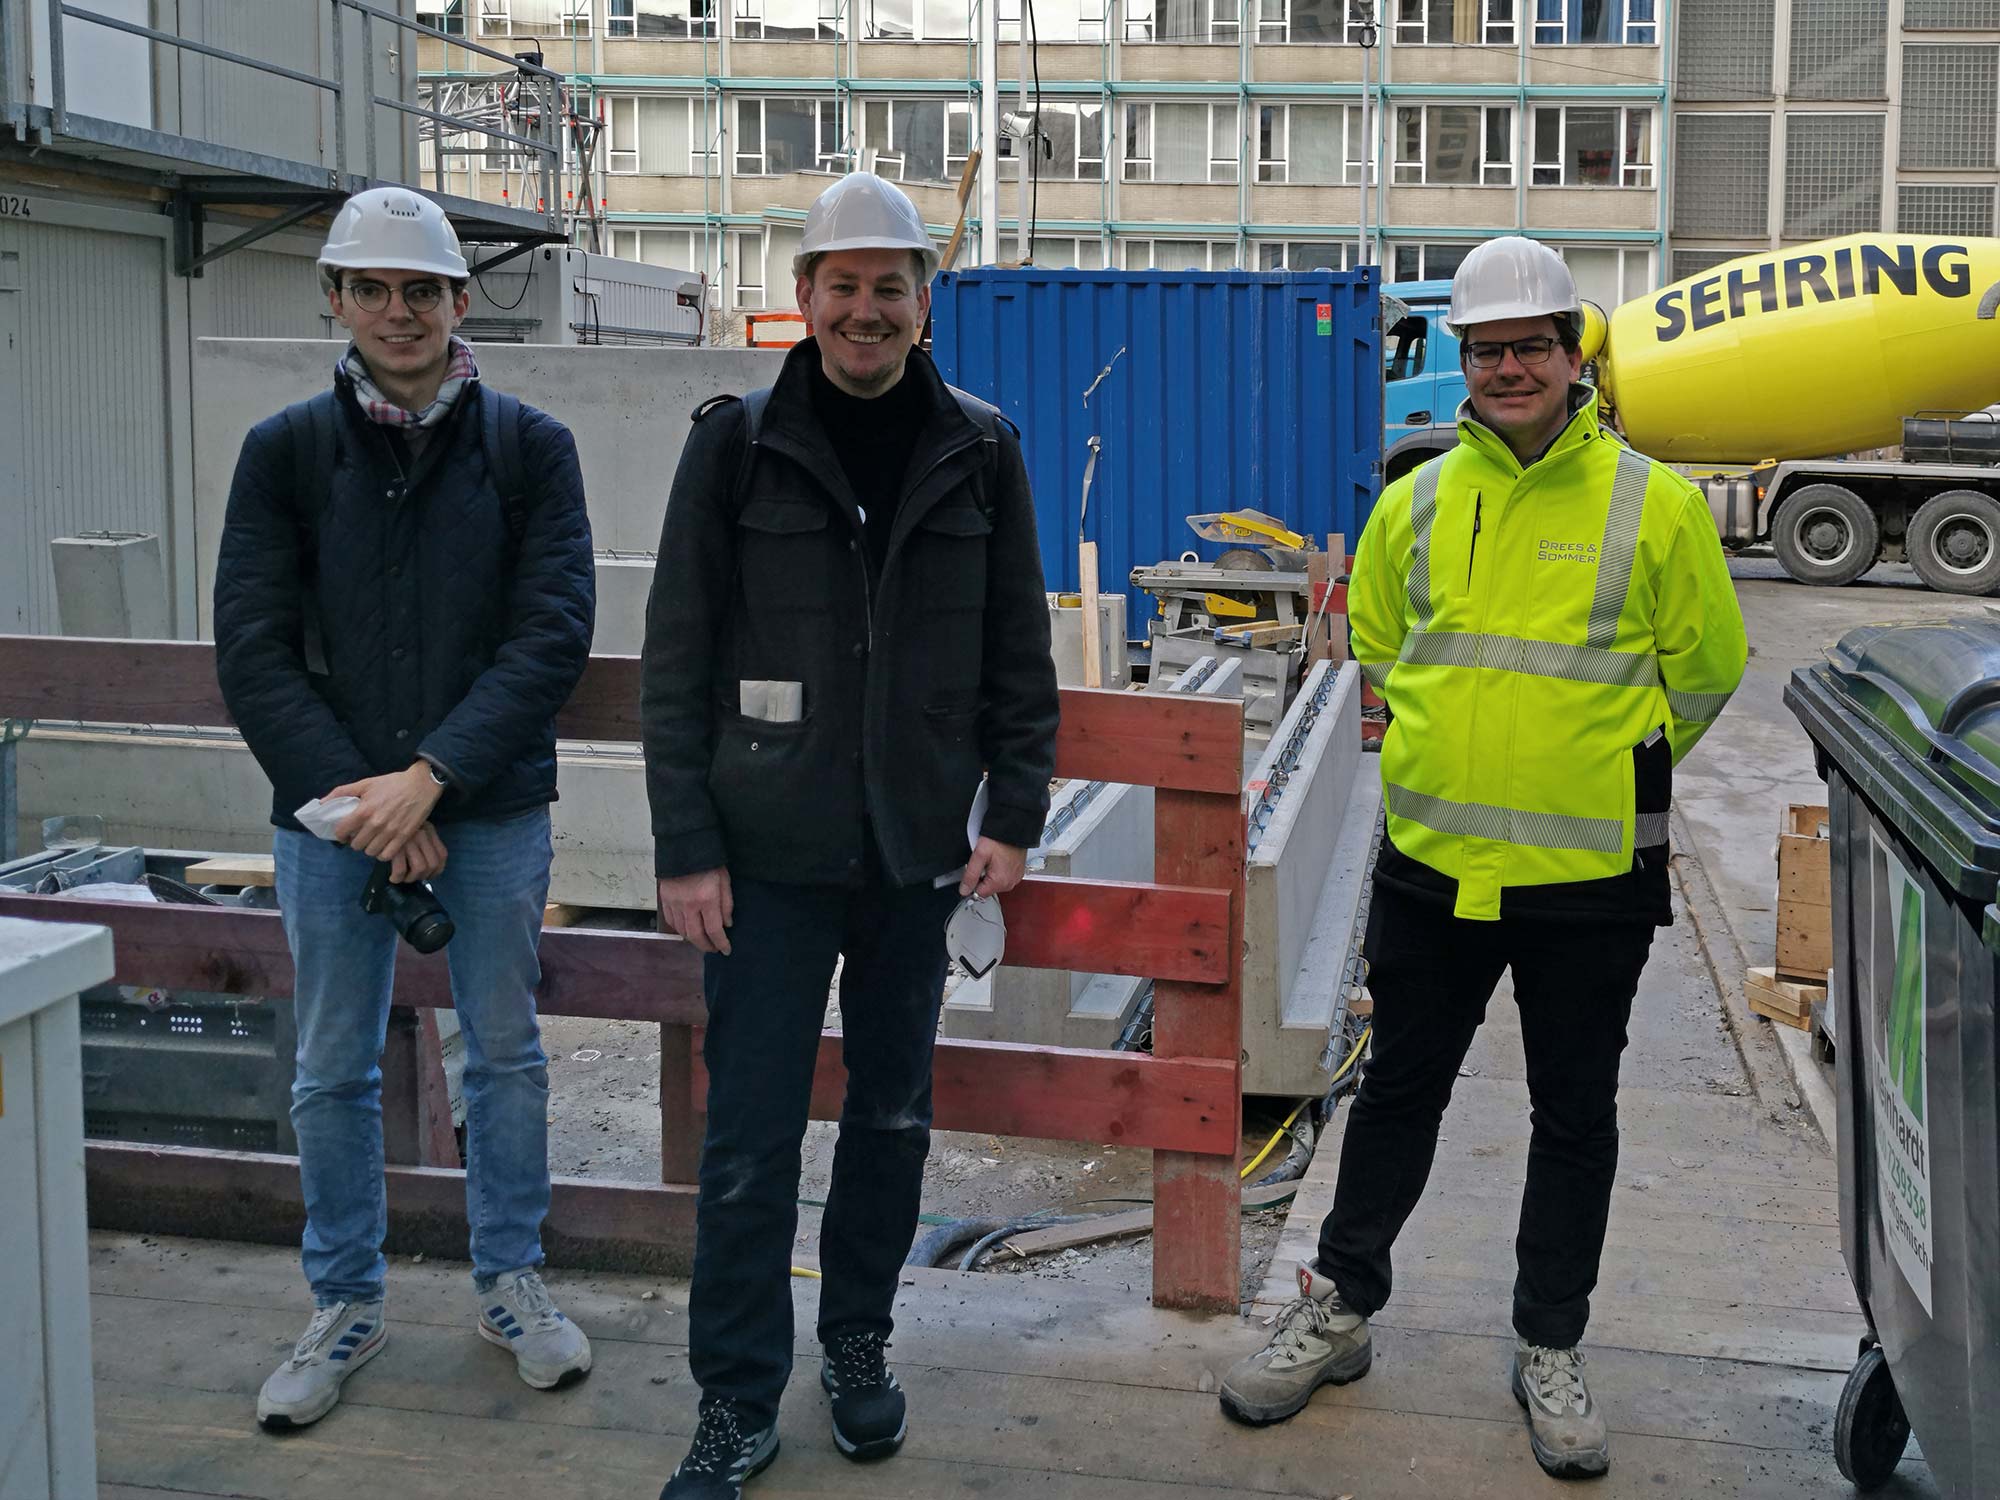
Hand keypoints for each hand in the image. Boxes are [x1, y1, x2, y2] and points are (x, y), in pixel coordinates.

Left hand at [329, 763, 444, 863]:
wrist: (421, 784)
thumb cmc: (392, 783)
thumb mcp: (366, 783)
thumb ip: (342, 792)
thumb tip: (322, 803)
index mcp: (363, 810)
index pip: (342, 832)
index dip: (341, 834)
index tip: (345, 833)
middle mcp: (375, 824)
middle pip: (356, 845)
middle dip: (356, 841)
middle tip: (362, 836)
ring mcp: (390, 832)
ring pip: (371, 852)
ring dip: (370, 848)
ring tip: (373, 841)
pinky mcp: (404, 837)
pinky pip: (387, 855)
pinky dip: (383, 853)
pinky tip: (385, 845)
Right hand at [390, 823, 447, 883]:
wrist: (375, 811)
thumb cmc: (392, 818)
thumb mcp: (411, 823)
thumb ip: (419, 839)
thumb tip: (425, 865)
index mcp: (428, 829)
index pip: (442, 854)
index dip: (438, 870)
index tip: (429, 876)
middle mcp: (422, 834)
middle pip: (433, 864)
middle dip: (424, 876)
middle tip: (413, 878)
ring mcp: (409, 840)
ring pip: (420, 868)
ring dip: (411, 878)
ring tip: (402, 879)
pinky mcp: (394, 847)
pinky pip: (401, 869)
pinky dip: (398, 877)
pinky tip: (393, 878)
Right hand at [659, 867, 732, 954]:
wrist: (684, 846)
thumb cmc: (709, 862)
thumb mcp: (724, 880)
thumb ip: (726, 904)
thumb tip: (727, 925)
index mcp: (707, 899)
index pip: (714, 930)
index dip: (721, 943)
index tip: (726, 950)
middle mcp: (689, 905)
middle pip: (696, 935)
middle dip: (706, 946)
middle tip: (713, 949)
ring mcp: (674, 903)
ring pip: (682, 931)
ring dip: (693, 940)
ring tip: (702, 941)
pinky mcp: (664, 899)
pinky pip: (671, 921)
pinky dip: (680, 930)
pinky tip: (687, 930)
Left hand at [959, 837, 1026, 898]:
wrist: (1013, 829)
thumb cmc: (998, 840)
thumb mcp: (979, 856)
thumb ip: (970, 875)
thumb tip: (964, 890)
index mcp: (1000, 882)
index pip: (979, 893)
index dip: (973, 882)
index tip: (974, 870)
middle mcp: (1010, 883)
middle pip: (987, 888)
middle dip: (982, 877)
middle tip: (985, 861)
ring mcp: (1015, 878)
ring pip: (995, 883)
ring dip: (991, 874)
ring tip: (993, 859)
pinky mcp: (1018, 873)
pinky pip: (1004, 877)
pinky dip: (999, 870)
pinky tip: (999, 859)